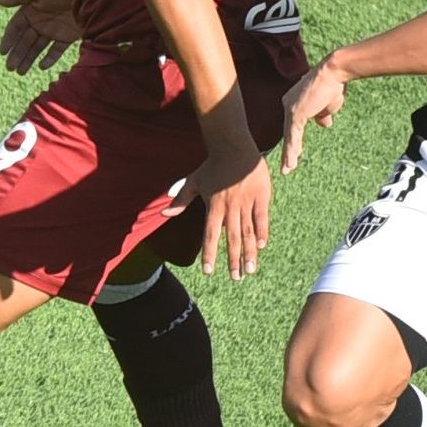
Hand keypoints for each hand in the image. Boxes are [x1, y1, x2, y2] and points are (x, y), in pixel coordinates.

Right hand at [0, 0, 81, 73]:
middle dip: (17, 54)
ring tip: (21, 72)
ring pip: (38, 48)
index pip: (16, 27)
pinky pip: (56, 50)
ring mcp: (54, 29)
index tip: (3, 52)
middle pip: (25, 40)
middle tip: (10, 68)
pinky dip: (50, 58)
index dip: (9, 39)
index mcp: (31, 9)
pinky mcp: (68, 36)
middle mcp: (41, 20)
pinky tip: (42, 66)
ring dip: (29, 59)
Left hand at [165, 149, 271, 280]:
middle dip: (233, 261)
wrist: (233, 147)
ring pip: (247, 232)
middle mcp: (230, 208)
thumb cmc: (212, 165)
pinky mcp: (261, 196)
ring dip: (249, 252)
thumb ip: (181, 199)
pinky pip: (262, 218)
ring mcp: (246, 203)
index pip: (210, 236)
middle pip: (231, 239)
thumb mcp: (193, 181)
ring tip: (250, 270)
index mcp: (213, 207)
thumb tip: (164, 214)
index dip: (209, 254)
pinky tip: (262, 246)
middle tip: (236, 278)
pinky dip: (262, 232)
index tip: (208, 271)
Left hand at [281, 56, 348, 173]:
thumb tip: (324, 124)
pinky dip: (291, 151)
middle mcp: (288, 104)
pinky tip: (290, 164)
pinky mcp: (295, 114)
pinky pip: (292, 137)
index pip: (292, 124)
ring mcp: (290, 109)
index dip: (293, 138)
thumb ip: (322, 115)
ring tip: (287, 170)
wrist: (334, 73)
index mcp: (294, 101)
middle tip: (287, 165)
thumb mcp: (328, 105)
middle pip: (288, 131)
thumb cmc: (333, 85)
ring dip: (289, 154)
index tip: (296, 151)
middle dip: (288, 149)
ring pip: (289, 136)